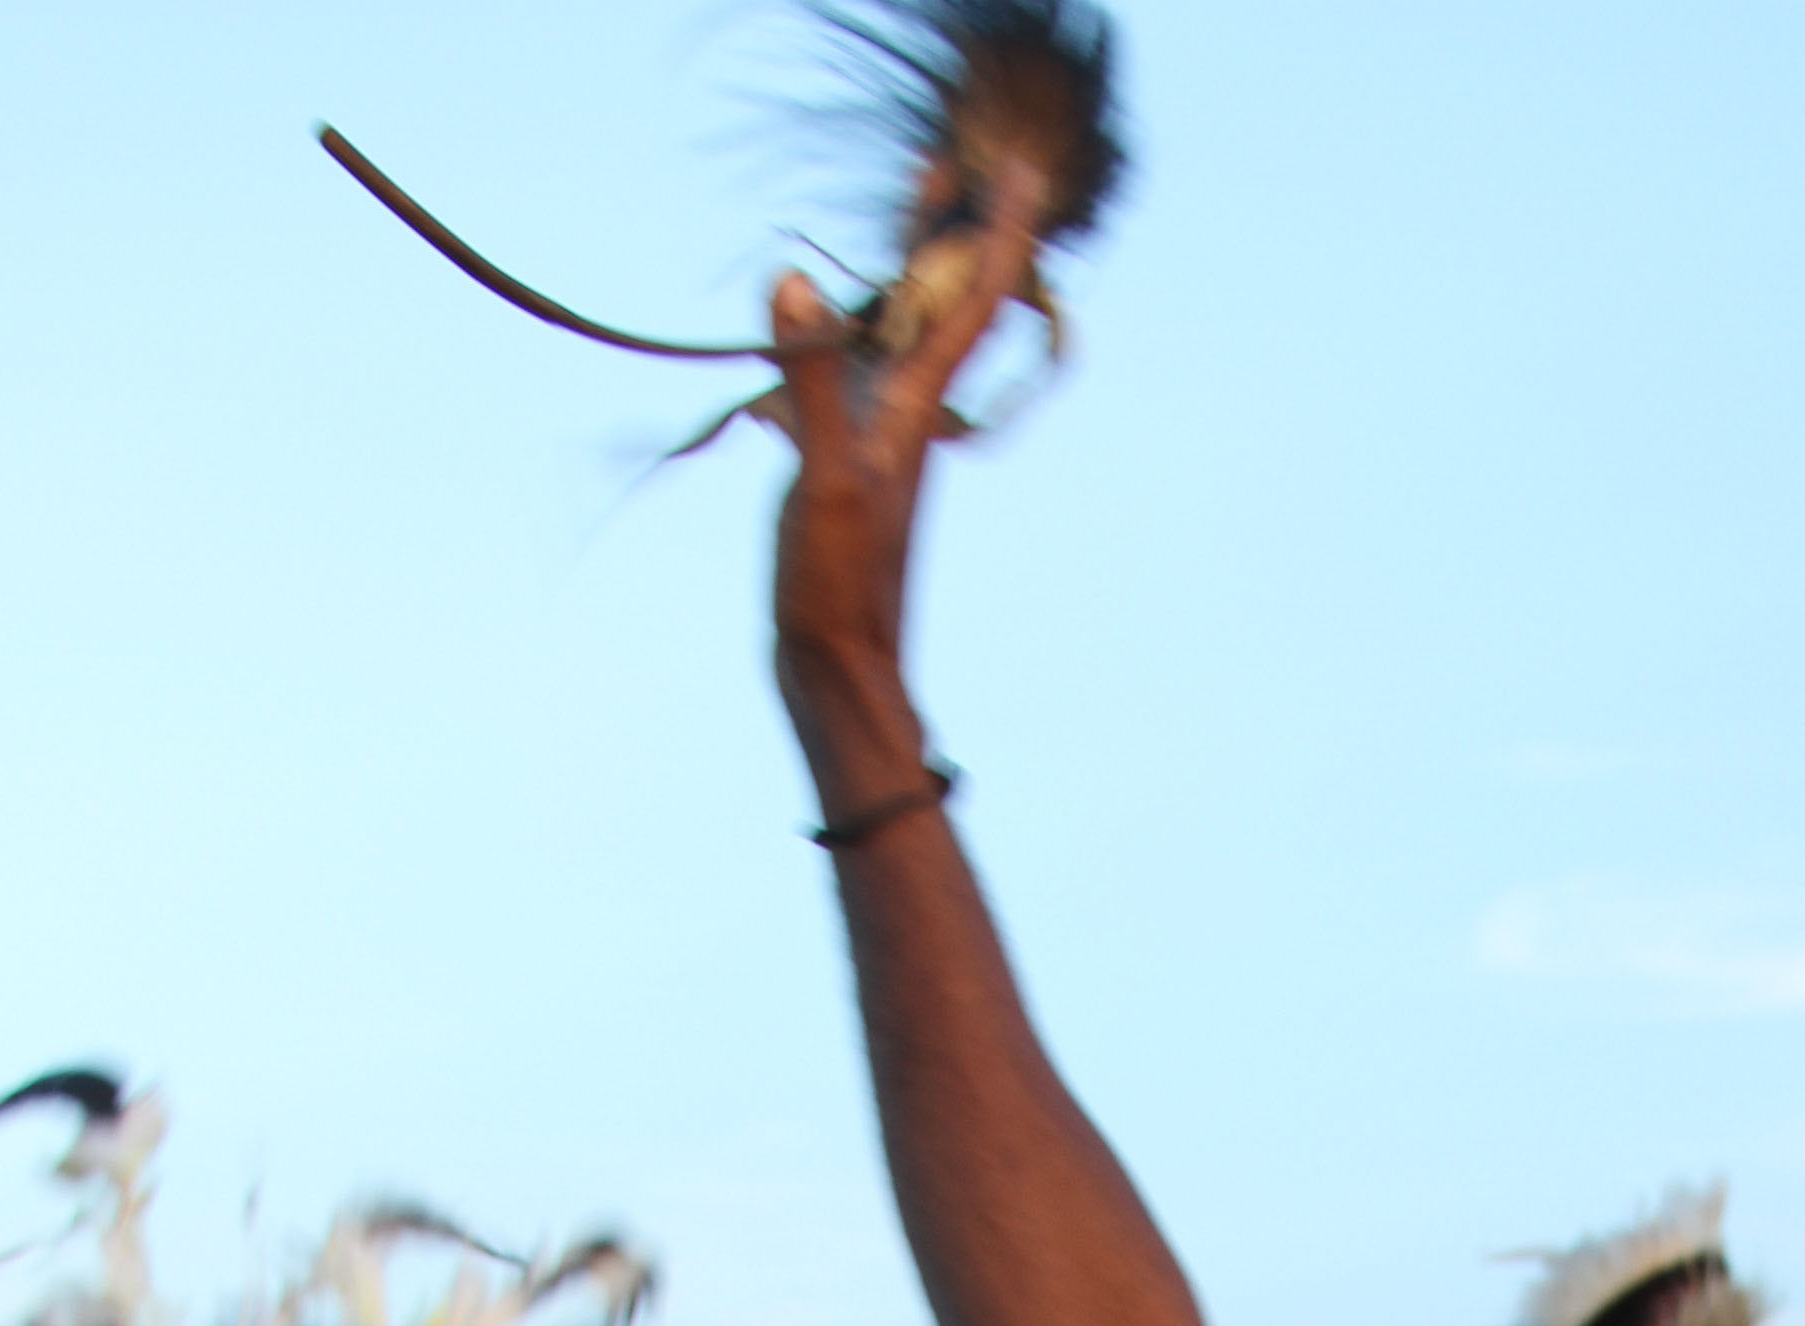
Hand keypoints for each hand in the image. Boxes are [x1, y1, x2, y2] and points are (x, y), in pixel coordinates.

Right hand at [769, 203, 1039, 785]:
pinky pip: (842, 398)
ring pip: (890, 349)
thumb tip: (797, 280)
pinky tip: (783, 376)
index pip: (969, 302)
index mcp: (914, 411)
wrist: (842, 680)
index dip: (997, 233)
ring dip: (890, 289)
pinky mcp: (846, 478)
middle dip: (945, 238)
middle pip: (935, 310)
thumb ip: (815, 380)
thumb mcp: (826, 479)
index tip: (1021, 171)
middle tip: (951, 166)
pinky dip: (823, 366)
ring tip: (894, 235)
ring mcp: (878, 450)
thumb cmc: (839, 590)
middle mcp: (908, 422)